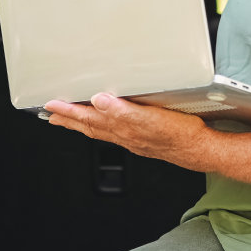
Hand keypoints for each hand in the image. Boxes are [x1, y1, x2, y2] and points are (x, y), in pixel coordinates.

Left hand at [42, 94, 218, 171]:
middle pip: (89, 126)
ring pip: (99, 131)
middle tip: (50, 115)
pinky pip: (111, 134)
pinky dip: (100, 128)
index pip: (88, 118)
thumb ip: (123, 110)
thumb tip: (98, 100)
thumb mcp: (151, 118)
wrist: (200, 150)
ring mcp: (132, 139)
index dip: (68, 111)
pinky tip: (103, 126)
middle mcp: (124, 135)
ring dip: (81, 125)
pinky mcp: (141, 139)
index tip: (50, 105)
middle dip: (68, 119)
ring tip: (67, 121)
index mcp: (123, 127)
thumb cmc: (181, 134)